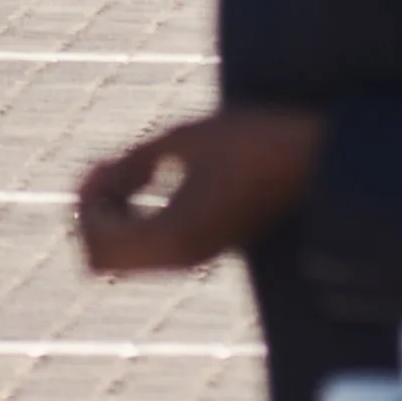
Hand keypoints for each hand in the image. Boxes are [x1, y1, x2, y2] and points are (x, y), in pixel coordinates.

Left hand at [76, 105, 324, 275]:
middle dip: (93, 216)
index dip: (87, 204)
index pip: (99, 243)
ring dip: (113, 218)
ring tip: (123, 171)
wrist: (314, 158)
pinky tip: (149, 180)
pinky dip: (135, 220)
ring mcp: (195, 256)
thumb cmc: (253, 141)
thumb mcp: (184, 139)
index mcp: (175, 236)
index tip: (102, 163)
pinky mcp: (205, 245)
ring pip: (125, 258)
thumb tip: (102, 180)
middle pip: (104, 261)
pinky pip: (150, 247)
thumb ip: (133, 163)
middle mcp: (182, 258)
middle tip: (103, 169)